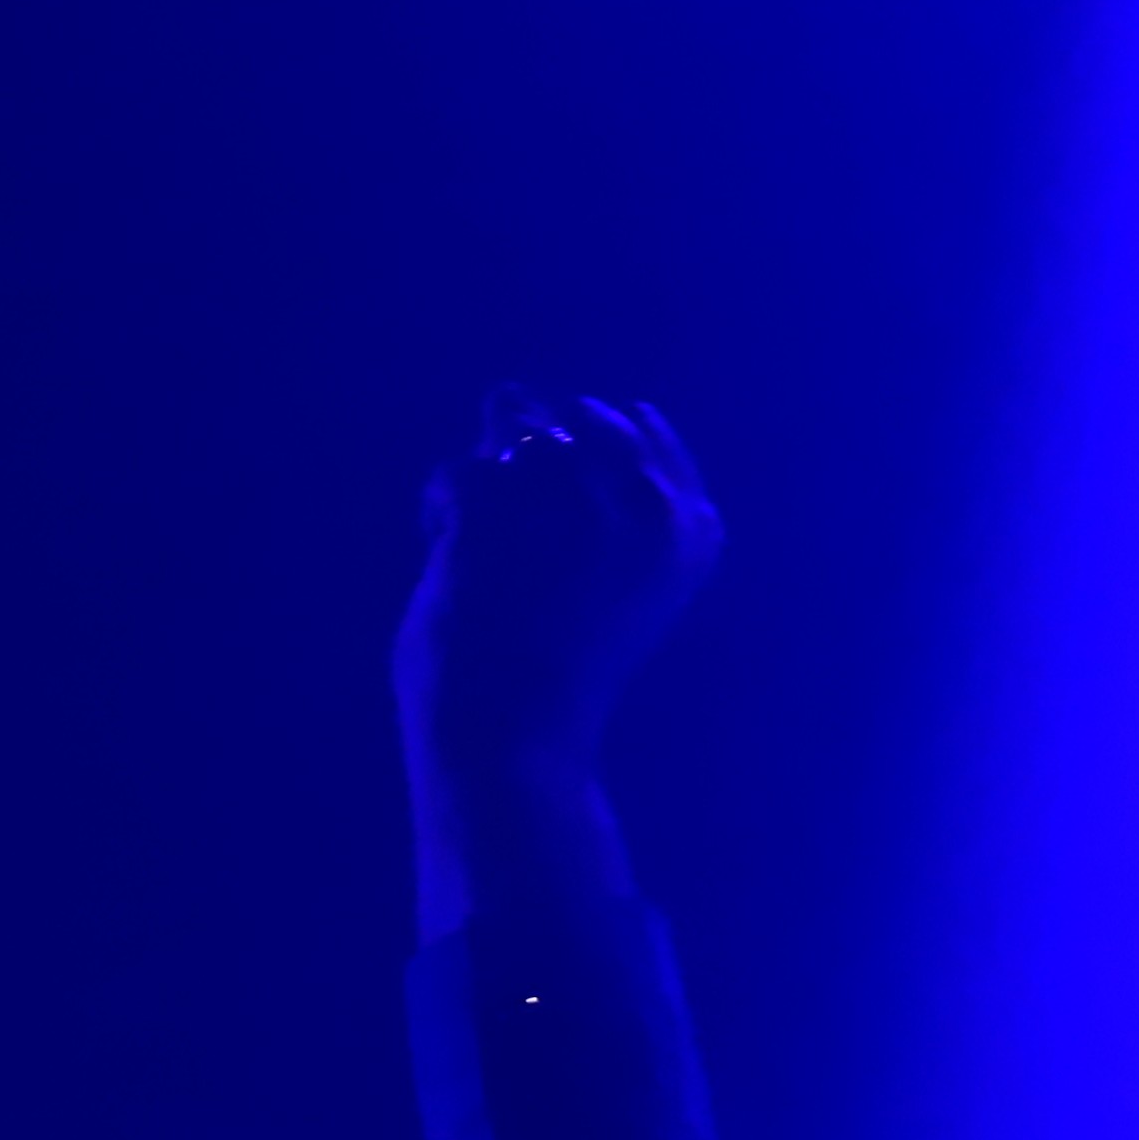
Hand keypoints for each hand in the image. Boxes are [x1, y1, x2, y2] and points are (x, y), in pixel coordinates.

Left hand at [394, 389, 722, 782]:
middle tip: (530, 558)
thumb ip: (610, 506)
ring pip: (508, 421)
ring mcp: (569, 482)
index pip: (645, 431)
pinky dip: (446, 522)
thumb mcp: (625, 586)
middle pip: (572, 414)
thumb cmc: (564, 678)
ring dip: (491, 483)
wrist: (513, 736)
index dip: (594, 460)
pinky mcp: (493, 488)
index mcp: (692, 529)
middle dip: (538, 464)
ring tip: (496, 565)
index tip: (571, 523)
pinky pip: (455, 478)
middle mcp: (642, 494)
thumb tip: (524, 403)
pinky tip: (464, 581)